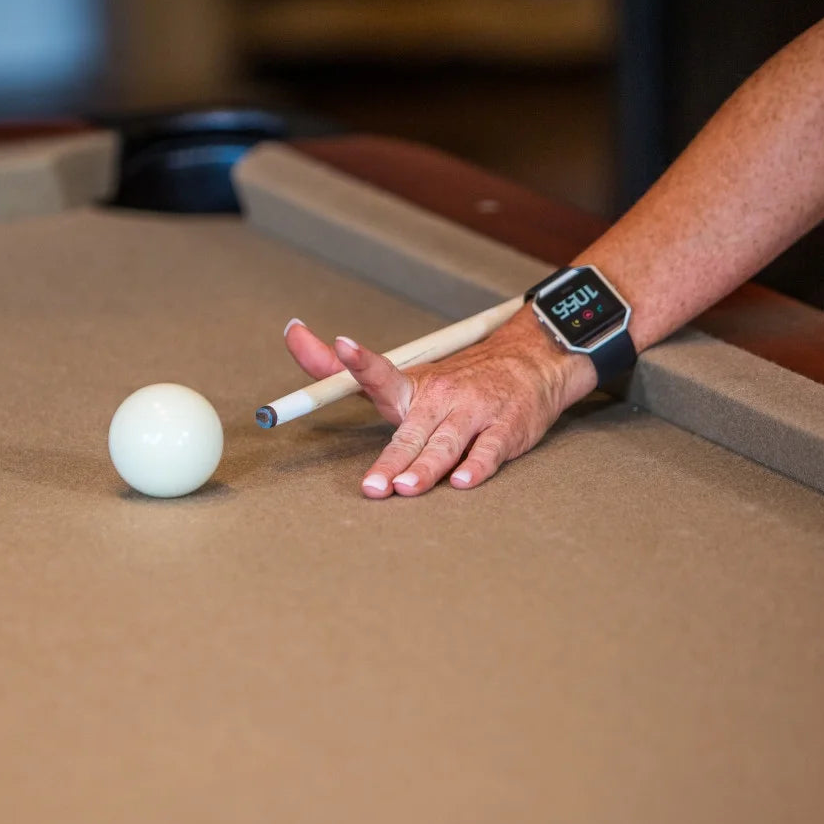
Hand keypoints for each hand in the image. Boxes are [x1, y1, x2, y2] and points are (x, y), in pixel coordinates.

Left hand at [283, 315, 596, 497]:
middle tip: (372, 486)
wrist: (530, 363)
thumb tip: (292, 336)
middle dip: (390, 460)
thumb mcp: (404, 378)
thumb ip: (346, 372)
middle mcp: (441, 397)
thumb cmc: (455, 383)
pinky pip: (489, 450)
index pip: (381, 373)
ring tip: (404, 488)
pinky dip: (476, 466)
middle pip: (411, 431)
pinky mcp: (506, 429)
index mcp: (413, 387)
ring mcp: (474, 413)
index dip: (360, 362)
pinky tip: (462, 481)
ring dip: (425, 467)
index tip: (343, 346)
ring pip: (445, 444)